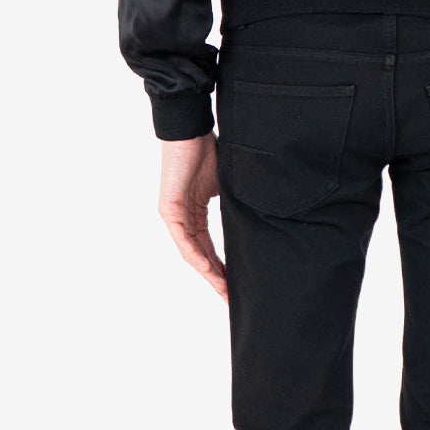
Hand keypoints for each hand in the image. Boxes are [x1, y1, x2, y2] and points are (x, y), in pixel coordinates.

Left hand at [158, 132, 227, 302]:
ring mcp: (175, 216)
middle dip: (217, 279)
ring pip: (191, 252)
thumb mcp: (226, 183)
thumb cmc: (208, 150)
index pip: (210, 248)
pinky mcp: (169, 210)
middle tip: (231, 298)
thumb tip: (259, 216)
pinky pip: (183, 238)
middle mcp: (184, 219)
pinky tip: (206, 269)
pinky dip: (195, 254)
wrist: (190, 131)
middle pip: (201, 256)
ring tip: (222, 290)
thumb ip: (236, 203)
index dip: (223, 268)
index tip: (238, 286)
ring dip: (207, 273)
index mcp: (197, 214)